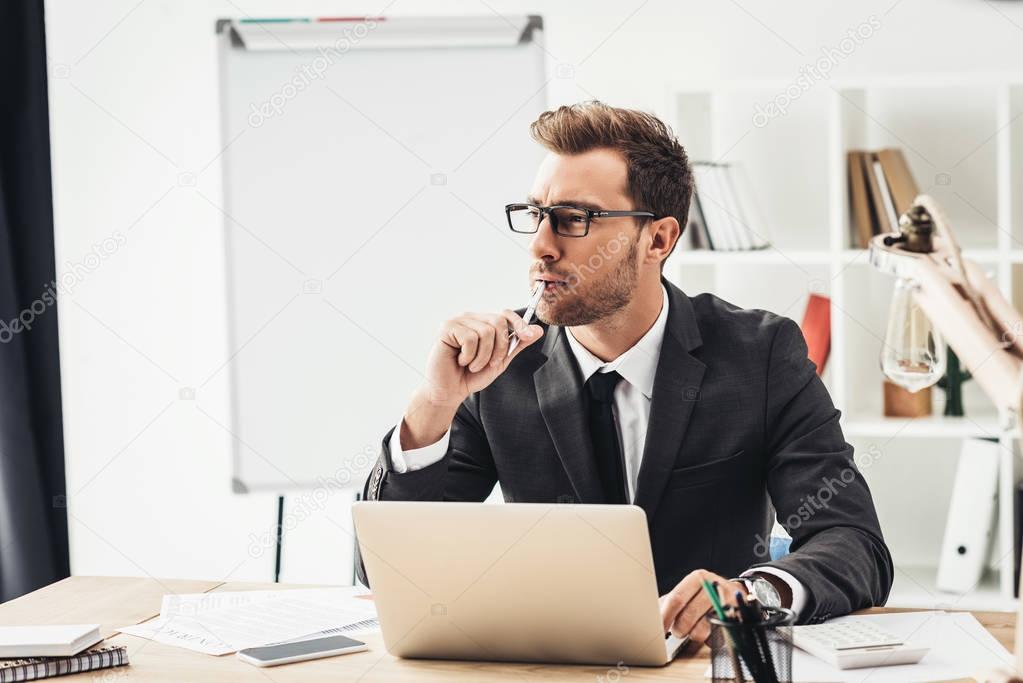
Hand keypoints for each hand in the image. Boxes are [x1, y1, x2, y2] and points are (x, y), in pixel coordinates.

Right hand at [429, 310, 543, 399]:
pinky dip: (469, 356)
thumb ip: (517, 345)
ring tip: (472, 365)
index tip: (528, 336)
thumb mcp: (500, 361)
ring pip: (485, 332)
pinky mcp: (446, 328)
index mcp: (482, 323)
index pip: (505, 314)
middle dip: (500, 348)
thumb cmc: (471, 376)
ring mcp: (458, 321)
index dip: (519, 323)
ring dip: (483, 356)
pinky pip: (470, 338)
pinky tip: (460, 361)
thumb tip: (538, 330)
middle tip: (490, 363)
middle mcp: (470, 318)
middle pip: (498, 321)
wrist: (449, 392)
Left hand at [659, 569, 746, 644]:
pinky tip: (709, 629)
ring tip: (696, 626)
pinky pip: (716, 637)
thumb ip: (669, 601)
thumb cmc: (705, 595)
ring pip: (702, 630)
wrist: (734, 594)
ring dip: (695, 634)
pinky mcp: (737, 619)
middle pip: (688, 616)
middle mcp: (714, 586)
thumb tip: (652, 616)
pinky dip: (709, 638)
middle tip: (679, 630)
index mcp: (698, 578)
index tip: (659, 627)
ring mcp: (728, 602)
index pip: (677, 599)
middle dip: (679, 628)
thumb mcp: (688, 591)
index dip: (665, 616)